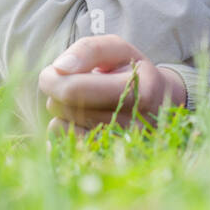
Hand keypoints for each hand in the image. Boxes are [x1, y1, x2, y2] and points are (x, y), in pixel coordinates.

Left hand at [39, 36, 185, 134]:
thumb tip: (59, 67)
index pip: (74, 89)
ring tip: (82, 101)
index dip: (52, 77)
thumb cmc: (132, 73)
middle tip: (72, 83)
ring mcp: (117, 147)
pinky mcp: (102, 160)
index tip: (53, 71)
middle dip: (57, 91)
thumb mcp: (119, 50)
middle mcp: (131, 124)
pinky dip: (62, 129)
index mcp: (138, 92)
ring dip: (60, 110)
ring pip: (58, 126)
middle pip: (63, 107)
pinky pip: (60, 145)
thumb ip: (89, 50)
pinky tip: (79, 119)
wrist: (158, 106)